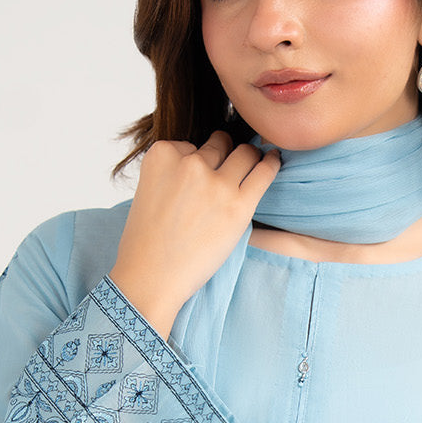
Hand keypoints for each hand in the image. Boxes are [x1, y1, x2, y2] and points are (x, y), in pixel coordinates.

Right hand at [109, 130, 280, 336]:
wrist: (151, 278)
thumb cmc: (147, 242)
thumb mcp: (148, 190)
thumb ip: (173, 171)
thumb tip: (208, 160)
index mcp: (161, 155)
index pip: (190, 144)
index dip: (196, 160)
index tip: (197, 179)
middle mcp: (189, 163)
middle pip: (219, 146)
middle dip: (224, 155)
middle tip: (227, 169)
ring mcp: (215, 183)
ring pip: (244, 154)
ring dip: (249, 157)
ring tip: (254, 161)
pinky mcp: (238, 204)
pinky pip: (264, 172)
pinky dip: (271, 163)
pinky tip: (274, 160)